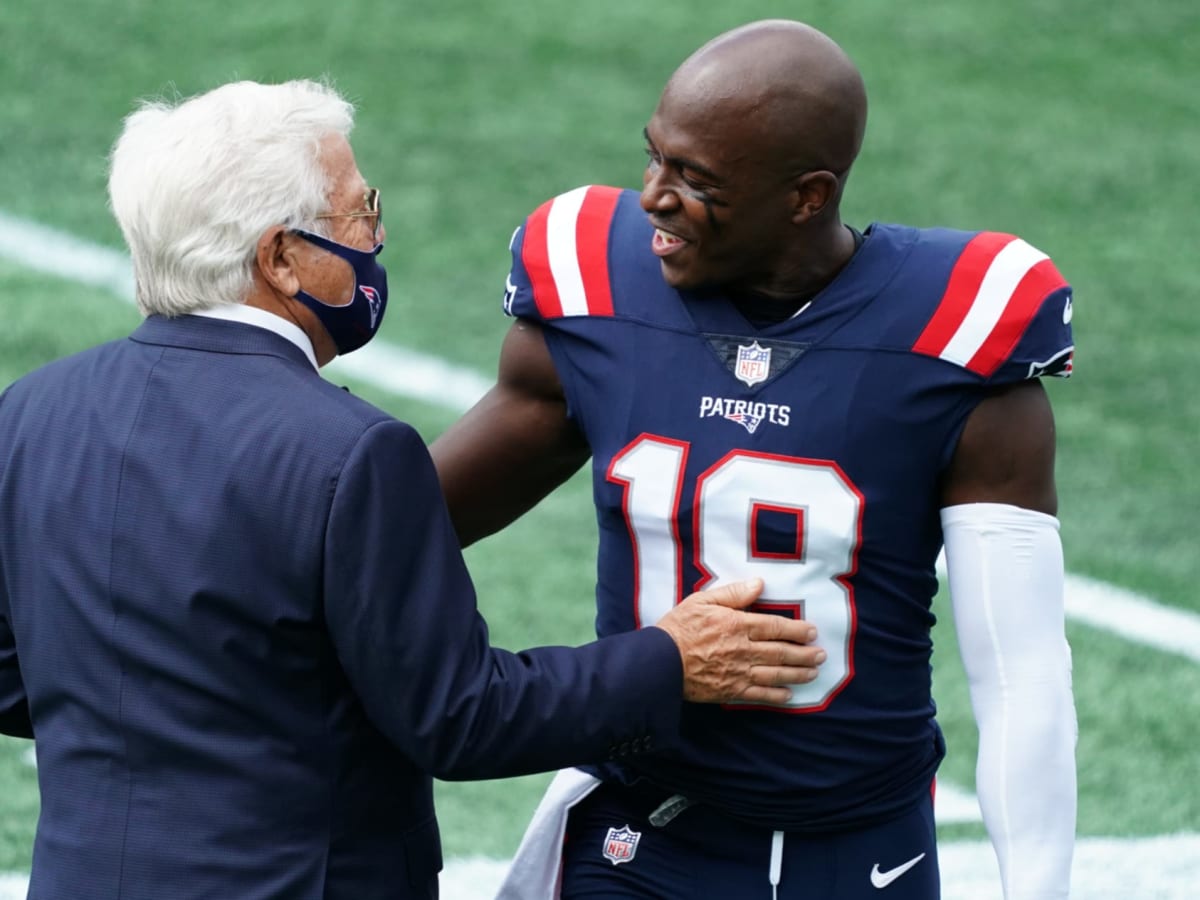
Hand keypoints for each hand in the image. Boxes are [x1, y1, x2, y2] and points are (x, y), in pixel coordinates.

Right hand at [652, 579, 824, 703]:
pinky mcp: (730, 691)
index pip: (775, 627)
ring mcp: (738, 673)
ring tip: (813, 673)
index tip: (812, 632)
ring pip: (775, 674)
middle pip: (781, 652)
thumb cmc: (678, 628)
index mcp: (737, 624)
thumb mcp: (702, 601)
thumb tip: (759, 584)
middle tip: (821, 655)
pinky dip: (777, 696)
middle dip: (804, 654)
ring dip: (797, 673)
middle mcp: (743, 650)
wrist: (659, 663)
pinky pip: (759, 696)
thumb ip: (733, 593)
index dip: (797, 630)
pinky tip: (789, 695)